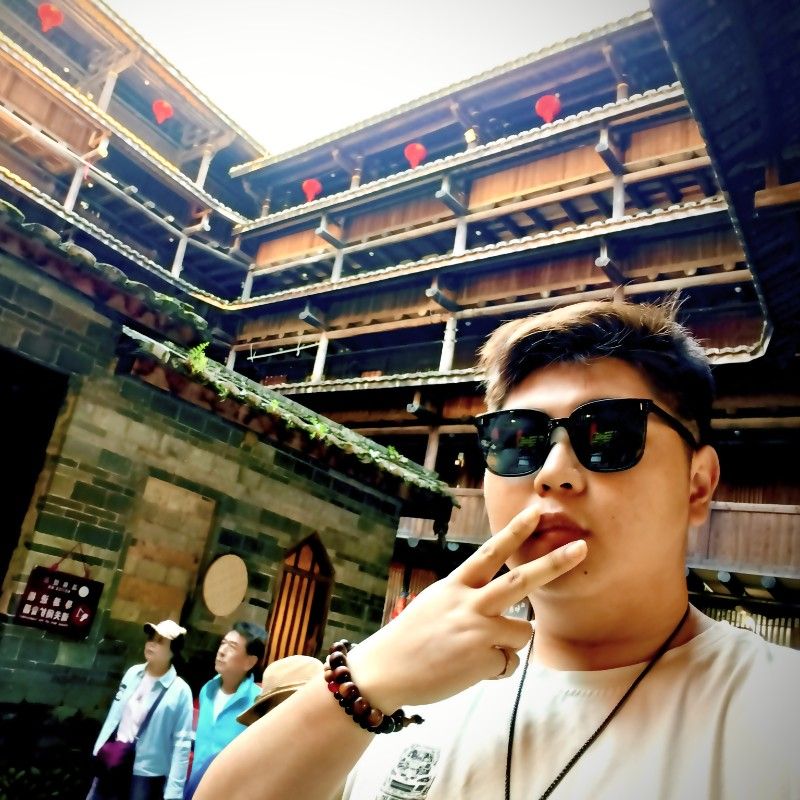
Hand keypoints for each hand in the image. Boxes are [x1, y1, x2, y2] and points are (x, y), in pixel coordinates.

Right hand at [346, 506, 586, 710]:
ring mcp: (478, 630)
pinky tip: (471, 670)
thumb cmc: (409, 638)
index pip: (490, 552)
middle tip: (581, 548)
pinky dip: (497, 669)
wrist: (385, 670)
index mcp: (455, 585)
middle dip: (553, 564)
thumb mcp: (436, 604)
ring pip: (524, 630)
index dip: (515, 531)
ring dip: (510, 643)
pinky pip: (510, 664)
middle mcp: (469, 602)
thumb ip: (466, 599)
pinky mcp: (483, 659)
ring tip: (478, 651)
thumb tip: (498, 609)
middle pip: (520, 581)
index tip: (536, 512)